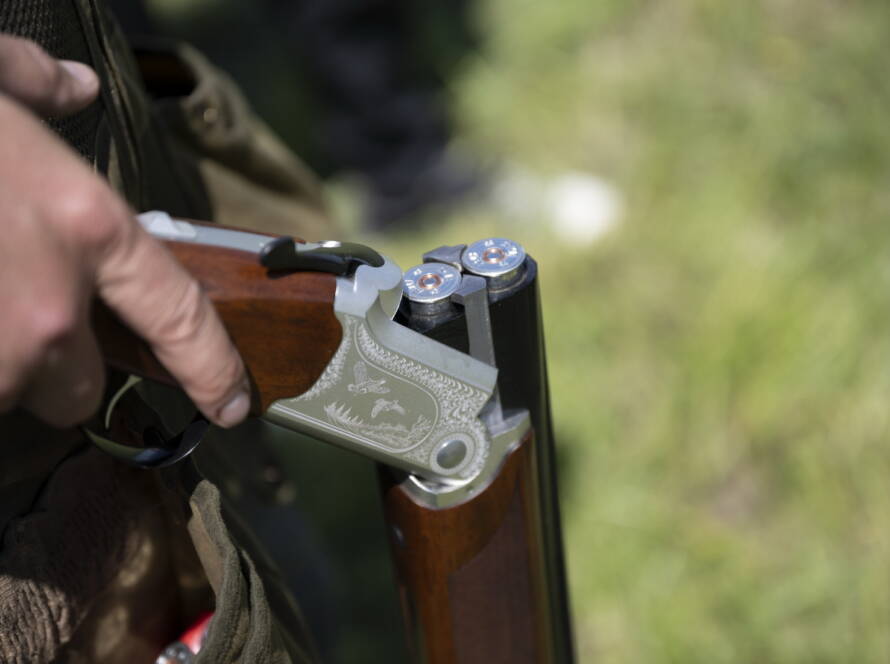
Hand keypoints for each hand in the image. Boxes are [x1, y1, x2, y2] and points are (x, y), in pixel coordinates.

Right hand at [0, 36, 250, 428]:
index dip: (212, 368)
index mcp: (83, 227)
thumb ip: (35, 91)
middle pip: (81, 387)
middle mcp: (47, 308)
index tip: (231, 401)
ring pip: (7, 394)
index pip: (180, 315)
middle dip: (56, 362)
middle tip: (12, 309)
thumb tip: (72, 85)